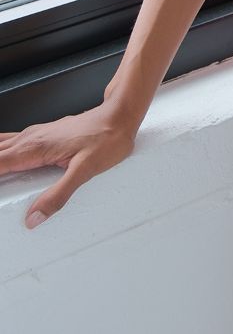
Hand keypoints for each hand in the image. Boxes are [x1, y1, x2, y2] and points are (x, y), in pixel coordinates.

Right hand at [1, 104, 138, 229]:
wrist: (119, 116)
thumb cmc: (106, 138)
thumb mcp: (85, 171)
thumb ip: (58, 195)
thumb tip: (34, 217)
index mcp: (35, 148)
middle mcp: (31, 139)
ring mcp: (35, 135)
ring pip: (0, 146)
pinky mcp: (42, 134)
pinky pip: (10, 142)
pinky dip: (0, 151)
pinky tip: (2, 157)